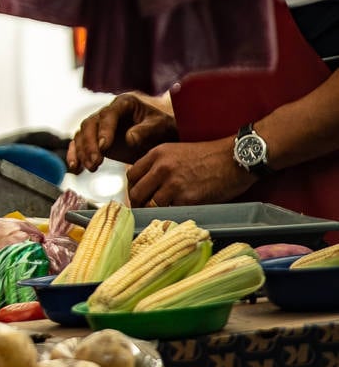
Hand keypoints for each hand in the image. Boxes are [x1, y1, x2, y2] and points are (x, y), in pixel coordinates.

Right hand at [67, 93, 178, 172]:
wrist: (162, 140)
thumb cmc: (164, 130)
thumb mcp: (161, 128)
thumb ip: (146, 131)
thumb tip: (129, 138)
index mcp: (124, 103)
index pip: (108, 115)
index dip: (104, 130)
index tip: (104, 147)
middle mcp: (108, 111)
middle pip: (90, 124)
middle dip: (90, 145)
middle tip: (96, 163)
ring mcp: (99, 125)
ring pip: (82, 135)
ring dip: (83, 152)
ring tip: (91, 168)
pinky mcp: (94, 138)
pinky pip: (78, 144)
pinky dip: (75, 155)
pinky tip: (75, 169)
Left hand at [126, 138, 255, 207]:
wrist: (235, 158)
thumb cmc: (210, 156)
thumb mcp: (177, 152)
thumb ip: (159, 165)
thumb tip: (145, 184)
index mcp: (157, 154)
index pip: (131, 176)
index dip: (133, 188)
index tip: (138, 196)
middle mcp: (162, 167)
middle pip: (136, 193)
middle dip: (138, 204)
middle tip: (145, 210)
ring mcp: (174, 183)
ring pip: (151, 205)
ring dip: (155, 211)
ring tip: (163, 212)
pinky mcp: (188, 198)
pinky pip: (171, 211)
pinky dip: (172, 213)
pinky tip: (179, 211)